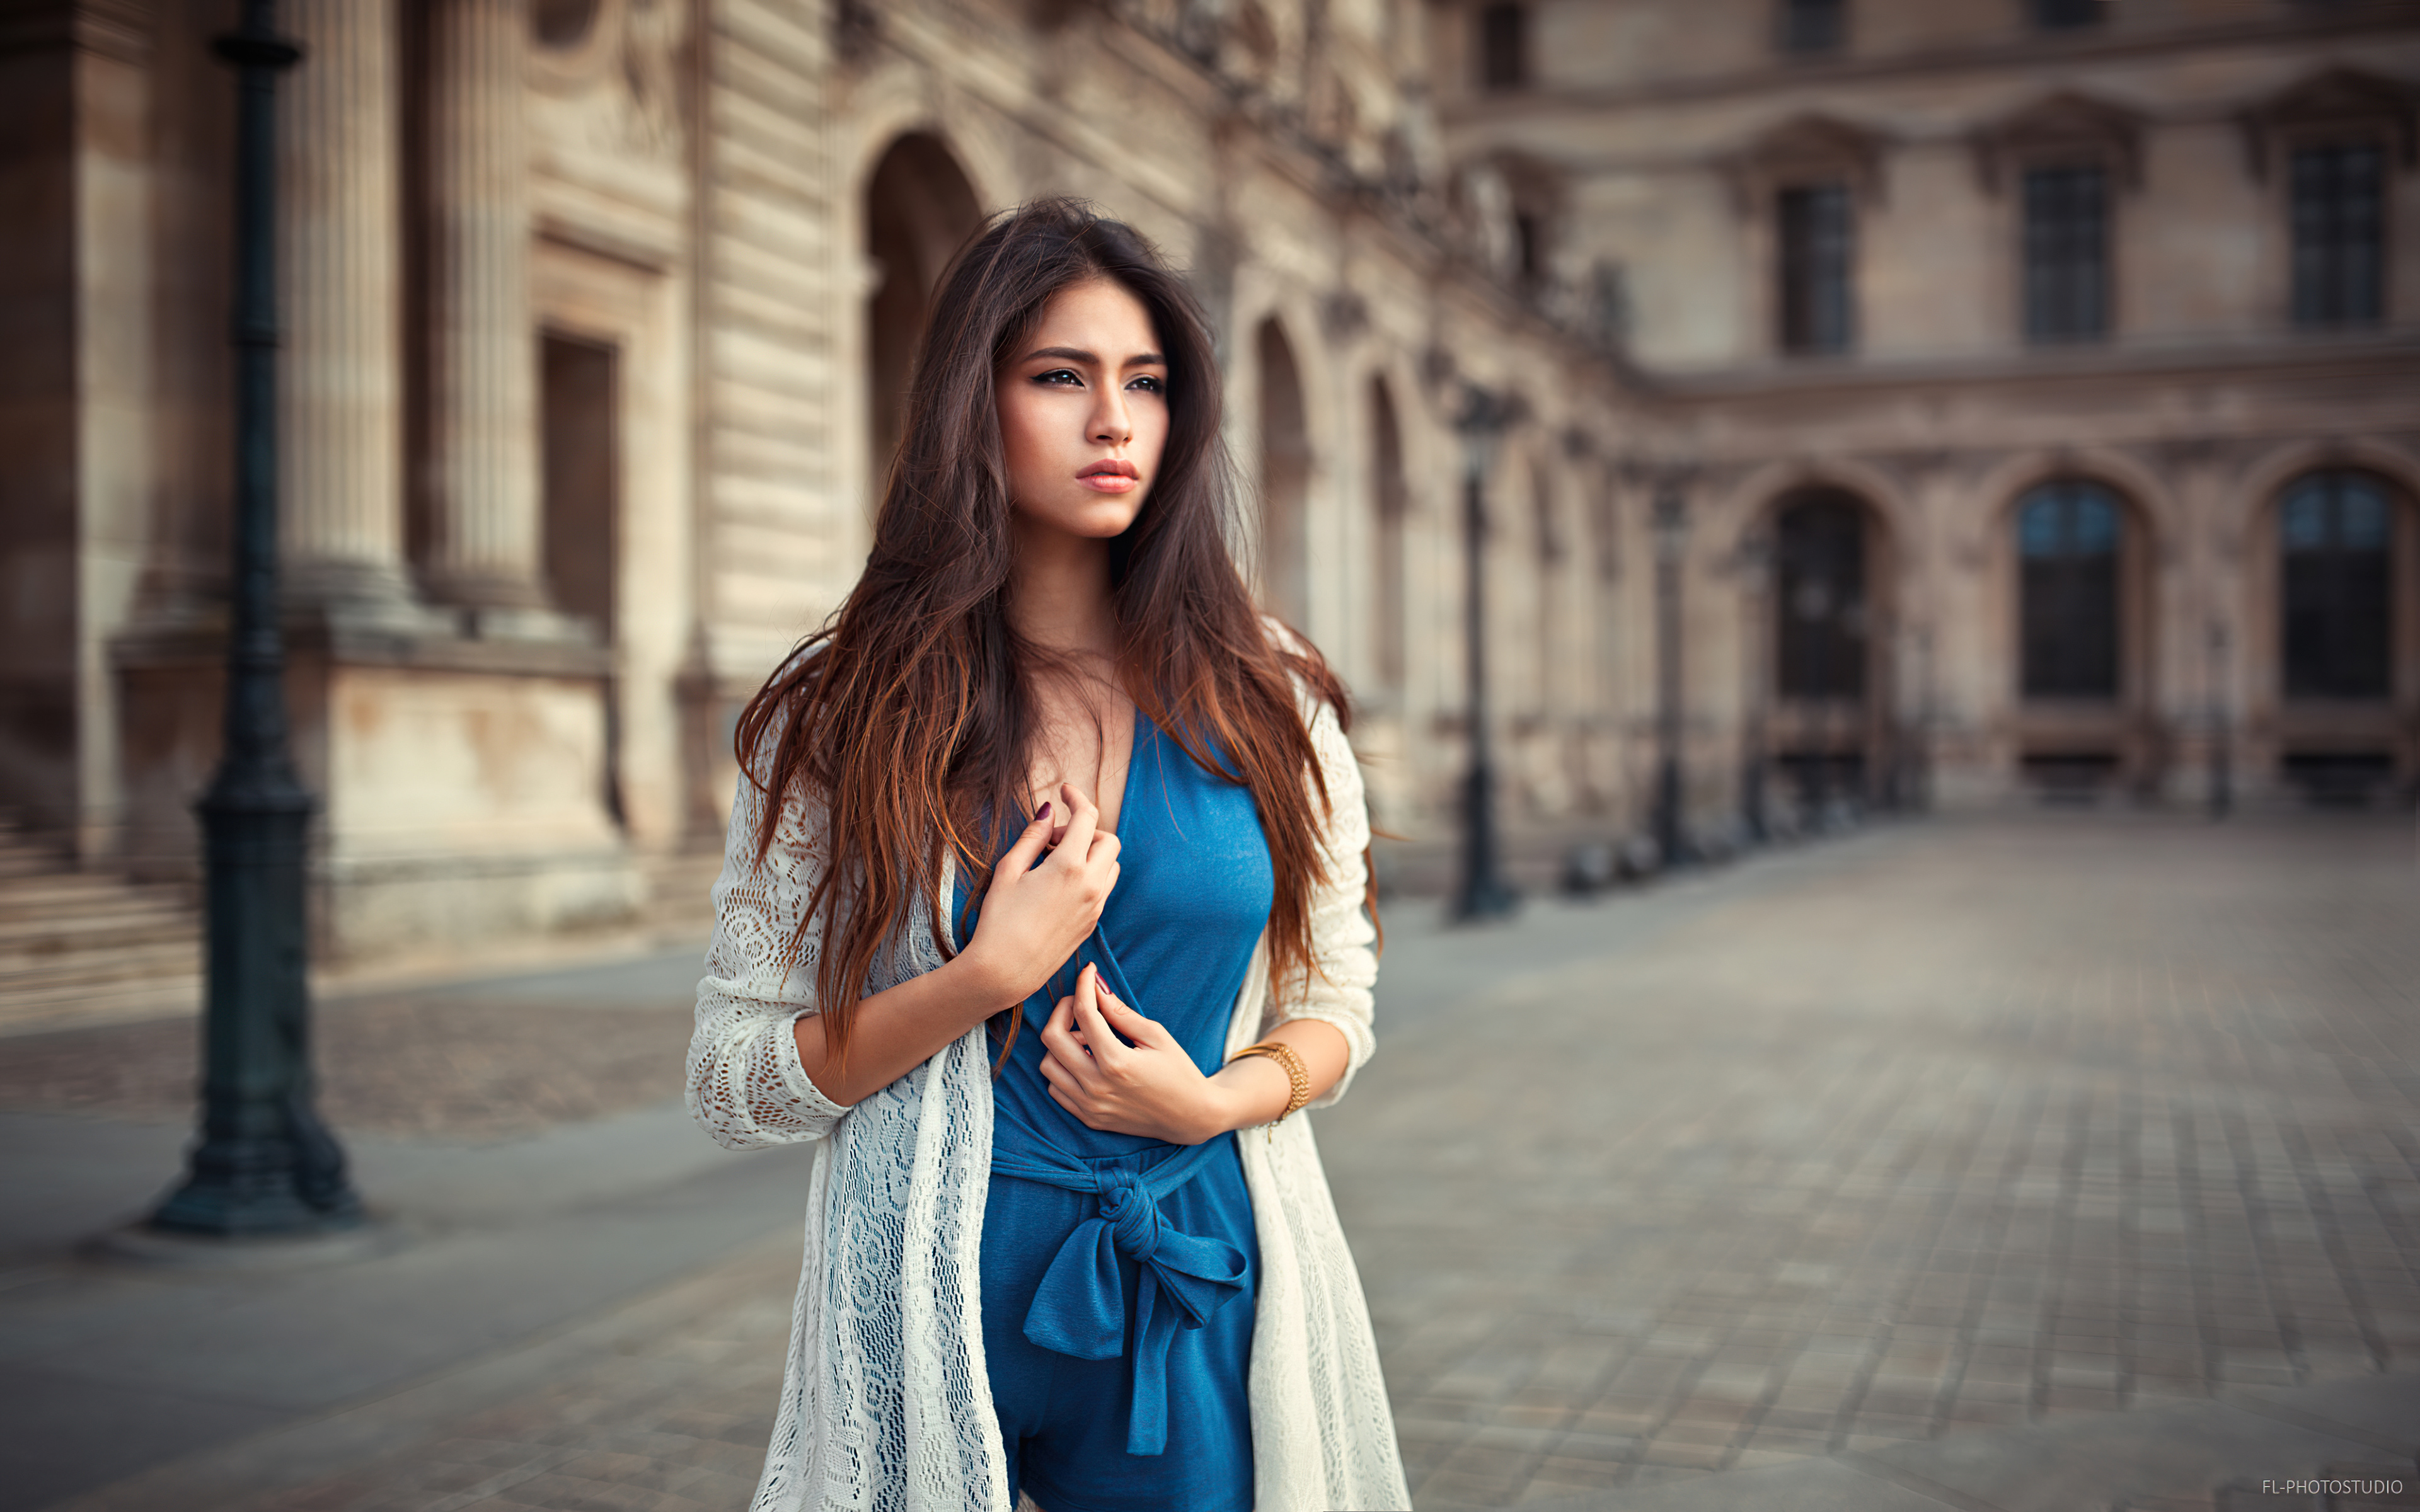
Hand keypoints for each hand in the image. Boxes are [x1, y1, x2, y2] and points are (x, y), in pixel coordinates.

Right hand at [956, 782, 1120, 1009]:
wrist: (1004, 971)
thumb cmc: (998, 921)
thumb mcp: (1009, 871)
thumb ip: (1033, 837)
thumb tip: (1049, 811)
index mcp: (1069, 867)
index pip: (1088, 817)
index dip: (1077, 797)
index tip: (1065, 791)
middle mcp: (1091, 885)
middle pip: (1108, 839)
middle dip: (1086, 829)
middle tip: (1053, 838)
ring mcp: (1095, 906)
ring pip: (1111, 865)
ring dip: (1092, 853)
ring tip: (1055, 861)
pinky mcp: (1092, 923)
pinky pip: (1104, 888)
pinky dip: (1091, 875)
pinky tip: (1060, 883)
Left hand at [1036, 963, 1229, 1144]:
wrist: (1190, 1116)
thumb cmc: (1178, 1072)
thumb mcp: (1156, 1036)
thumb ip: (1121, 1013)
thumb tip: (1097, 989)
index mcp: (1117, 1063)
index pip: (1085, 1014)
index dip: (1083, 985)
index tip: (1088, 972)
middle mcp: (1097, 1087)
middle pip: (1052, 1038)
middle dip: (1062, 1010)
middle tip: (1079, 1003)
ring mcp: (1090, 1106)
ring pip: (1047, 1065)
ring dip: (1060, 1044)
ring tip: (1086, 1038)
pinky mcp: (1089, 1118)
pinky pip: (1055, 1089)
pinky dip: (1062, 1070)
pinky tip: (1084, 1061)